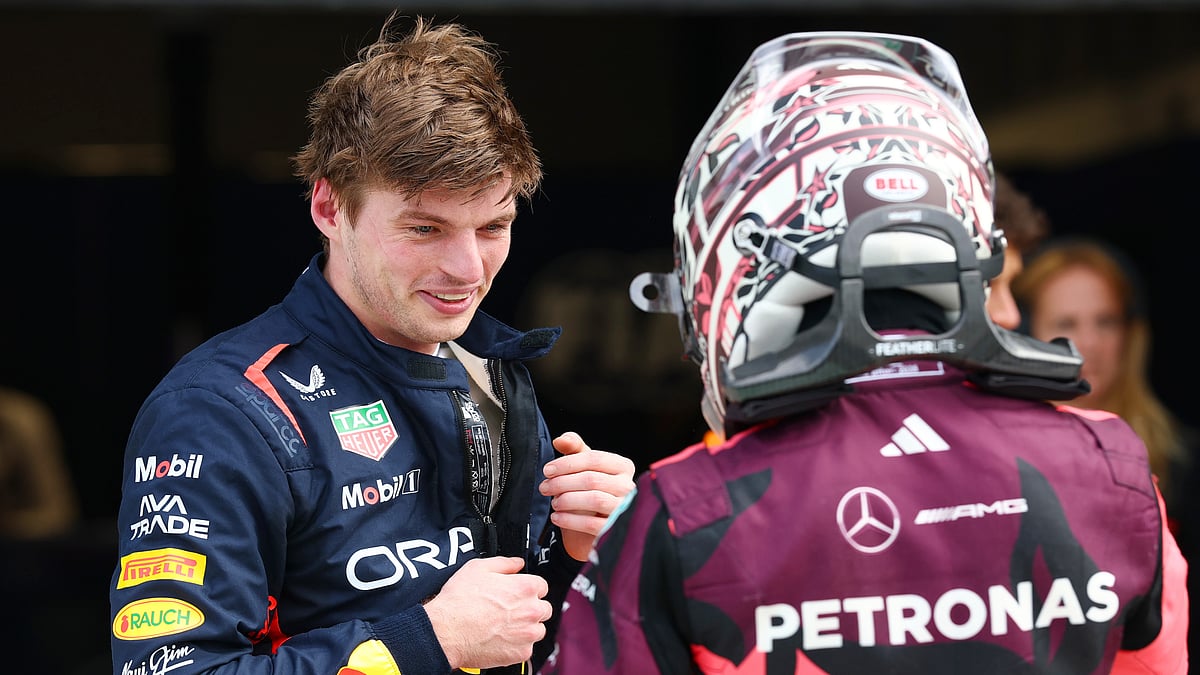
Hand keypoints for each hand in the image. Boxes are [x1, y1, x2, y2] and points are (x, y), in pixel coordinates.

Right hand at [423, 556, 551, 669]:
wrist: (446, 632)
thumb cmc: (459, 602)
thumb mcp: (478, 568)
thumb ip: (504, 563)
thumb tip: (516, 563)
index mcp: (525, 587)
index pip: (541, 586)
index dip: (527, 588)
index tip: (518, 593)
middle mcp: (531, 610)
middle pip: (543, 608)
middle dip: (530, 608)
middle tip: (510, 611)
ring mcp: (527, 634)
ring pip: (537, 630)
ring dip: (526, 628)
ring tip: (504, 626)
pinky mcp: (520, 653)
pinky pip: (526, 649)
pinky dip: (516, 645)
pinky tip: (500, 639)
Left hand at [541, 431, 636, 560]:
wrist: (593, 525)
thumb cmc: (589, 489)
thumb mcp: (583, 466)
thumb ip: (574, 448)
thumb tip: (561, 440)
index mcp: (623, 466)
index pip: (594, 458)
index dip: (567, 463)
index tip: (547, 470)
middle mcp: (628, 486)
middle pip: (592, 479)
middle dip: (562, 483)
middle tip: (544, 488)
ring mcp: (624, 508)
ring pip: (594, 500)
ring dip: (567, 500)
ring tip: (554, 502)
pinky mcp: (615, 529)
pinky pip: (591, 524)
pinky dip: (569, 520)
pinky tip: (557, 517)